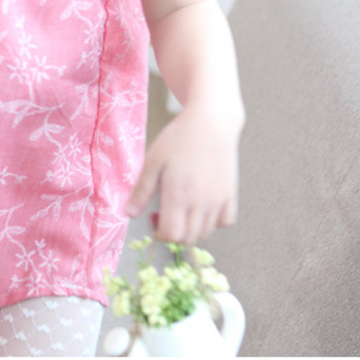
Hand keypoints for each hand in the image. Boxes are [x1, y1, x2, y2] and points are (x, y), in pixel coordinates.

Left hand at [125, 104, 240, 244]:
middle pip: (188, 238)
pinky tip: (203, 206)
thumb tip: (129, 214)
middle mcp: (201, 202)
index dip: (159, 233)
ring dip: (192, 228)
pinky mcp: (231, 193)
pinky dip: (214, 222)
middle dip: (174, 232)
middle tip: (166, 213)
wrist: (210, 121)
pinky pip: (225, 221)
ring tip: (183, 208)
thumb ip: (141, 190)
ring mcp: (218, 200)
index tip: (154, 219)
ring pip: (206, 233)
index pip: (171, 235)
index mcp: (179, 195)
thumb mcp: (153, 160)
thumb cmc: (178, 138)